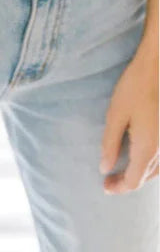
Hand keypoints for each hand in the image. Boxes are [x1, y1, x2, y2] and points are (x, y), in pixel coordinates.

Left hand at [100, 47, 158, 193]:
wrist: (158, 69)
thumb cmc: (134, 88)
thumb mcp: (115, 114)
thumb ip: (110, 143)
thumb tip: (104, 167)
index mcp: (148, 148)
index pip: (134, 181)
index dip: (118, 187)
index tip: (103, 186)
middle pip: (146, 177)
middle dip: (127, 182)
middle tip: (108, 180)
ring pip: (156, 169)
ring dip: (139, 174)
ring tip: (119, 172)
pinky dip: (148, 164)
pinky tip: (137, 157)